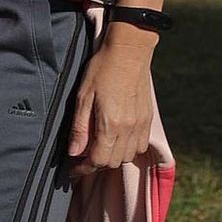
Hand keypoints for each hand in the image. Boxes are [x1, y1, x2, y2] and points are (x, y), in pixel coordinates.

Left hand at [66, 32, 155, 175]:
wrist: (129, 52)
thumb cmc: (102, 70)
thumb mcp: (83, 96)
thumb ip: (80, 127)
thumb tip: (74, 153)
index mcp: (111, 125)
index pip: (98, 161)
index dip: (84, 169)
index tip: (73, 170)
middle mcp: (129, 129)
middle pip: (113, 162)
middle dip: (96, 164)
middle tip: (82, 157)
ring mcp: (141, 125)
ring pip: (128, 156)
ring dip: (112, 157)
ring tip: (98, 147)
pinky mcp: (148, 119)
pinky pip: (140, 145)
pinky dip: (128, 149)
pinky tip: (117, 138)